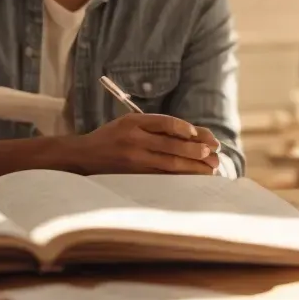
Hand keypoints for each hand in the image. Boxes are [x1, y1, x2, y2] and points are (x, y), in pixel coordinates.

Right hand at [64, 113, 218, 174]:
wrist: (84, 156)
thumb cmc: (112, 137)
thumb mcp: (129, 123)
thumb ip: (155, 126)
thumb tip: (192, 134)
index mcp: (133, 122)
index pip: (165, 123)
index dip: (186, 129)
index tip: (201, 135)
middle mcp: (134, 139)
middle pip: (172, 144)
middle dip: (197, 150)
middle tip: (214, 154)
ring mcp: (134, 159)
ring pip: (169, 163)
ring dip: (193, 166)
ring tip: (210, 168)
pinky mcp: (133, 175)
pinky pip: (162, 176)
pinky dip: (180, 176)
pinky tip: (193, 177)